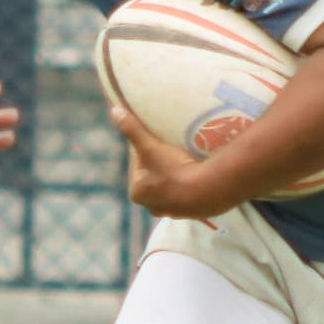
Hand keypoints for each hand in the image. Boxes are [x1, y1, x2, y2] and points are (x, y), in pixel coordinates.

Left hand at [110, 106, 231, 218]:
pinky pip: (189, 192)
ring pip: (172, 185)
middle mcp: (153, 206)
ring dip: (177, 173)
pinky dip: (192, 182)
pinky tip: (199, 170)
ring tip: (188, 155)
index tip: (156, 136)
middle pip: (155, 176)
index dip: (145, 147)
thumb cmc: (174, 169)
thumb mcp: (151, 147)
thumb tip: (114, 111)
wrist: (209, 190)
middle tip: (173, 145)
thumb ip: (133, 130)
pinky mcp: (195, 211)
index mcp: (137, 192)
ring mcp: (175, 211)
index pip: (137, 163)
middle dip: (161, 162)